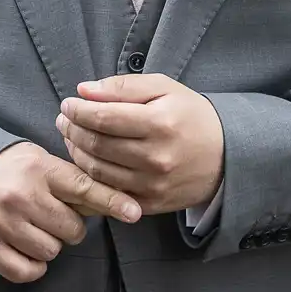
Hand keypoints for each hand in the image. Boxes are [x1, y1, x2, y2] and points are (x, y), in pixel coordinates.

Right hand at [0, 141, 140, 283]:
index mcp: (38, 169)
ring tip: (35, 228)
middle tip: (55, 216)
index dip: (112, 201)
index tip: (134, 212)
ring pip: (51, 251)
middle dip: (70, 228)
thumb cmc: (9, 169)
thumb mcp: (39, 162)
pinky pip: (27, 271)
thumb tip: (111, 202)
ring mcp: (1, 223)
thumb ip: (71, 181)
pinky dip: (33, 265)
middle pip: (72, 229)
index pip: (83, 187)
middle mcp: (21, 196)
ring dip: (50, 245)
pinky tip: (26, 248)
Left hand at [56, 74, 224, 215]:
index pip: (103, 118)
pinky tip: (88, 160)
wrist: (226, 155)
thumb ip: (123, 87)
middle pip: (96, 145)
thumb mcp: (165, 88)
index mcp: (160, 123)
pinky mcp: (149, 204)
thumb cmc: (191, 115)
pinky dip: (91, 177)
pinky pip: (108, 192)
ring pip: (97, 171)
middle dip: (73, 130)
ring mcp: (152, 185)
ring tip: (73, 137)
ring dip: (76, 152)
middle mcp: (155, 157)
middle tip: (64, 120)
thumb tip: (83, 91)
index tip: (68, 104)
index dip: (78, 111)